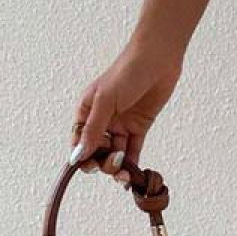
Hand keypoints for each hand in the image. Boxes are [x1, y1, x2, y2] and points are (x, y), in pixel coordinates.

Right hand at [69, 37, 183, 183]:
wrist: (158, 58)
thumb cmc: (127, 72)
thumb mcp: (106, 100)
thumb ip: (93, 129)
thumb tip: (78, 154)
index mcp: (87, 110)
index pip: (78, 140)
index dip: (82, 156)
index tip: (89, 166)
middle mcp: (102, 119)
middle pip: (96, 151)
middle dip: (102, 163)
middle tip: (113, 165)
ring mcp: (121, 124)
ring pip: (115, 154)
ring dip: (117, 167)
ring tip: (124, 174)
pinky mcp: (139, 127)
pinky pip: (132, 151)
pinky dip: (132, 165)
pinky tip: (132, 177)